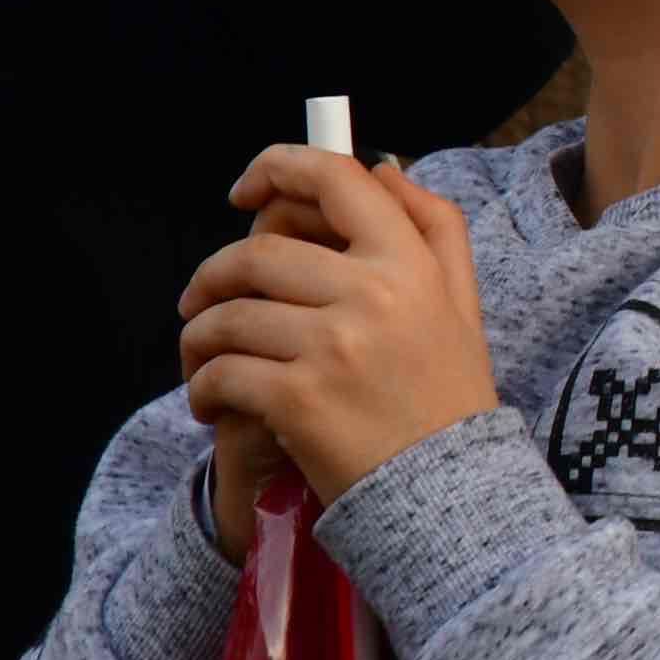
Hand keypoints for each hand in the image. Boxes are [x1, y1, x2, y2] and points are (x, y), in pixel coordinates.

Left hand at [177, 145, 496, 545]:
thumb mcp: (460, 301)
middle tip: (201, 303)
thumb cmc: (449, 394)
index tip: (245, 189)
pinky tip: (212, 406)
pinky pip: (222, 374)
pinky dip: (203, 389)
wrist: (450, 493)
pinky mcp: (298, 401)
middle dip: (213, 275)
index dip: (278, 166)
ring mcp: (332, 348)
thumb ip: (433, 225)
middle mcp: (372, 294)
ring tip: (202, 361)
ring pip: (228, 316)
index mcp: (410, 262)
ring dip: (199, 338)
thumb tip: (381, 169)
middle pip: (258, 253)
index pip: (335, 179)